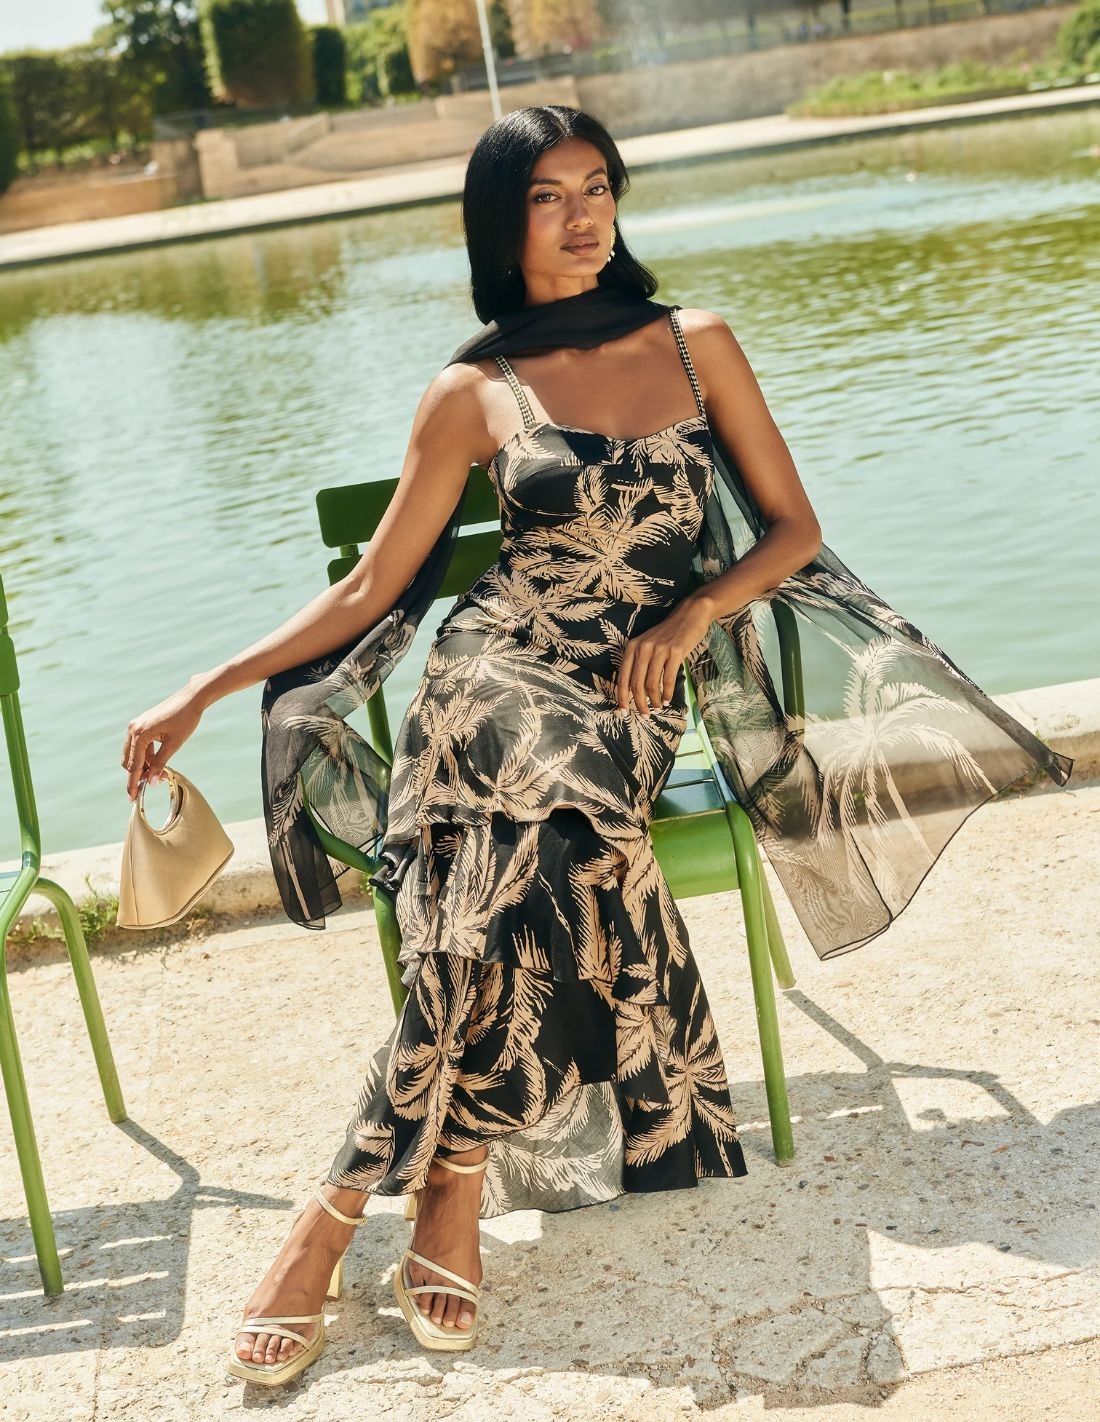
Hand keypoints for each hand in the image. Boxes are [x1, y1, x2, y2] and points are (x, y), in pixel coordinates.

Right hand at [121, 678, 205, 801]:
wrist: (191, 698)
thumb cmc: (185, 719)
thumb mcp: (174, 745)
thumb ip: (160, 764)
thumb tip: (151, 783)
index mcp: (140, 734)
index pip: (133, 766)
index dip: (133, 783)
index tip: (132, 798)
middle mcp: (133, 729)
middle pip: (129, 761)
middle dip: (139, 775)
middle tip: (153, 784)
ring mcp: (135, 726)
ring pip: (133, 754)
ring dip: (143, 766)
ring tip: (160, 775)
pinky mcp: (141, 725)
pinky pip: (138, 746)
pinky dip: (146, 756)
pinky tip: (157, 763)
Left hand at [615, 594, 714, 717]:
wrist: (689, 615)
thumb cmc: (668, 634)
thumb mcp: (648, 644)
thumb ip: (640, 663)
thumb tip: (635, 691)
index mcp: (632, 647)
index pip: (623, 678)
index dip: (622, 698)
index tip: (623, 713)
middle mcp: (643, 648)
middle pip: (636, 684)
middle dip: (639, 704)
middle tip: (644, 715)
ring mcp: (659, 650)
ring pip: (652, 684)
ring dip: (655, 700)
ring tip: (658, 708)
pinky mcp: (675, 652)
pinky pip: (668, 679)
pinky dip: (668, 693)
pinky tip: (668, 699)